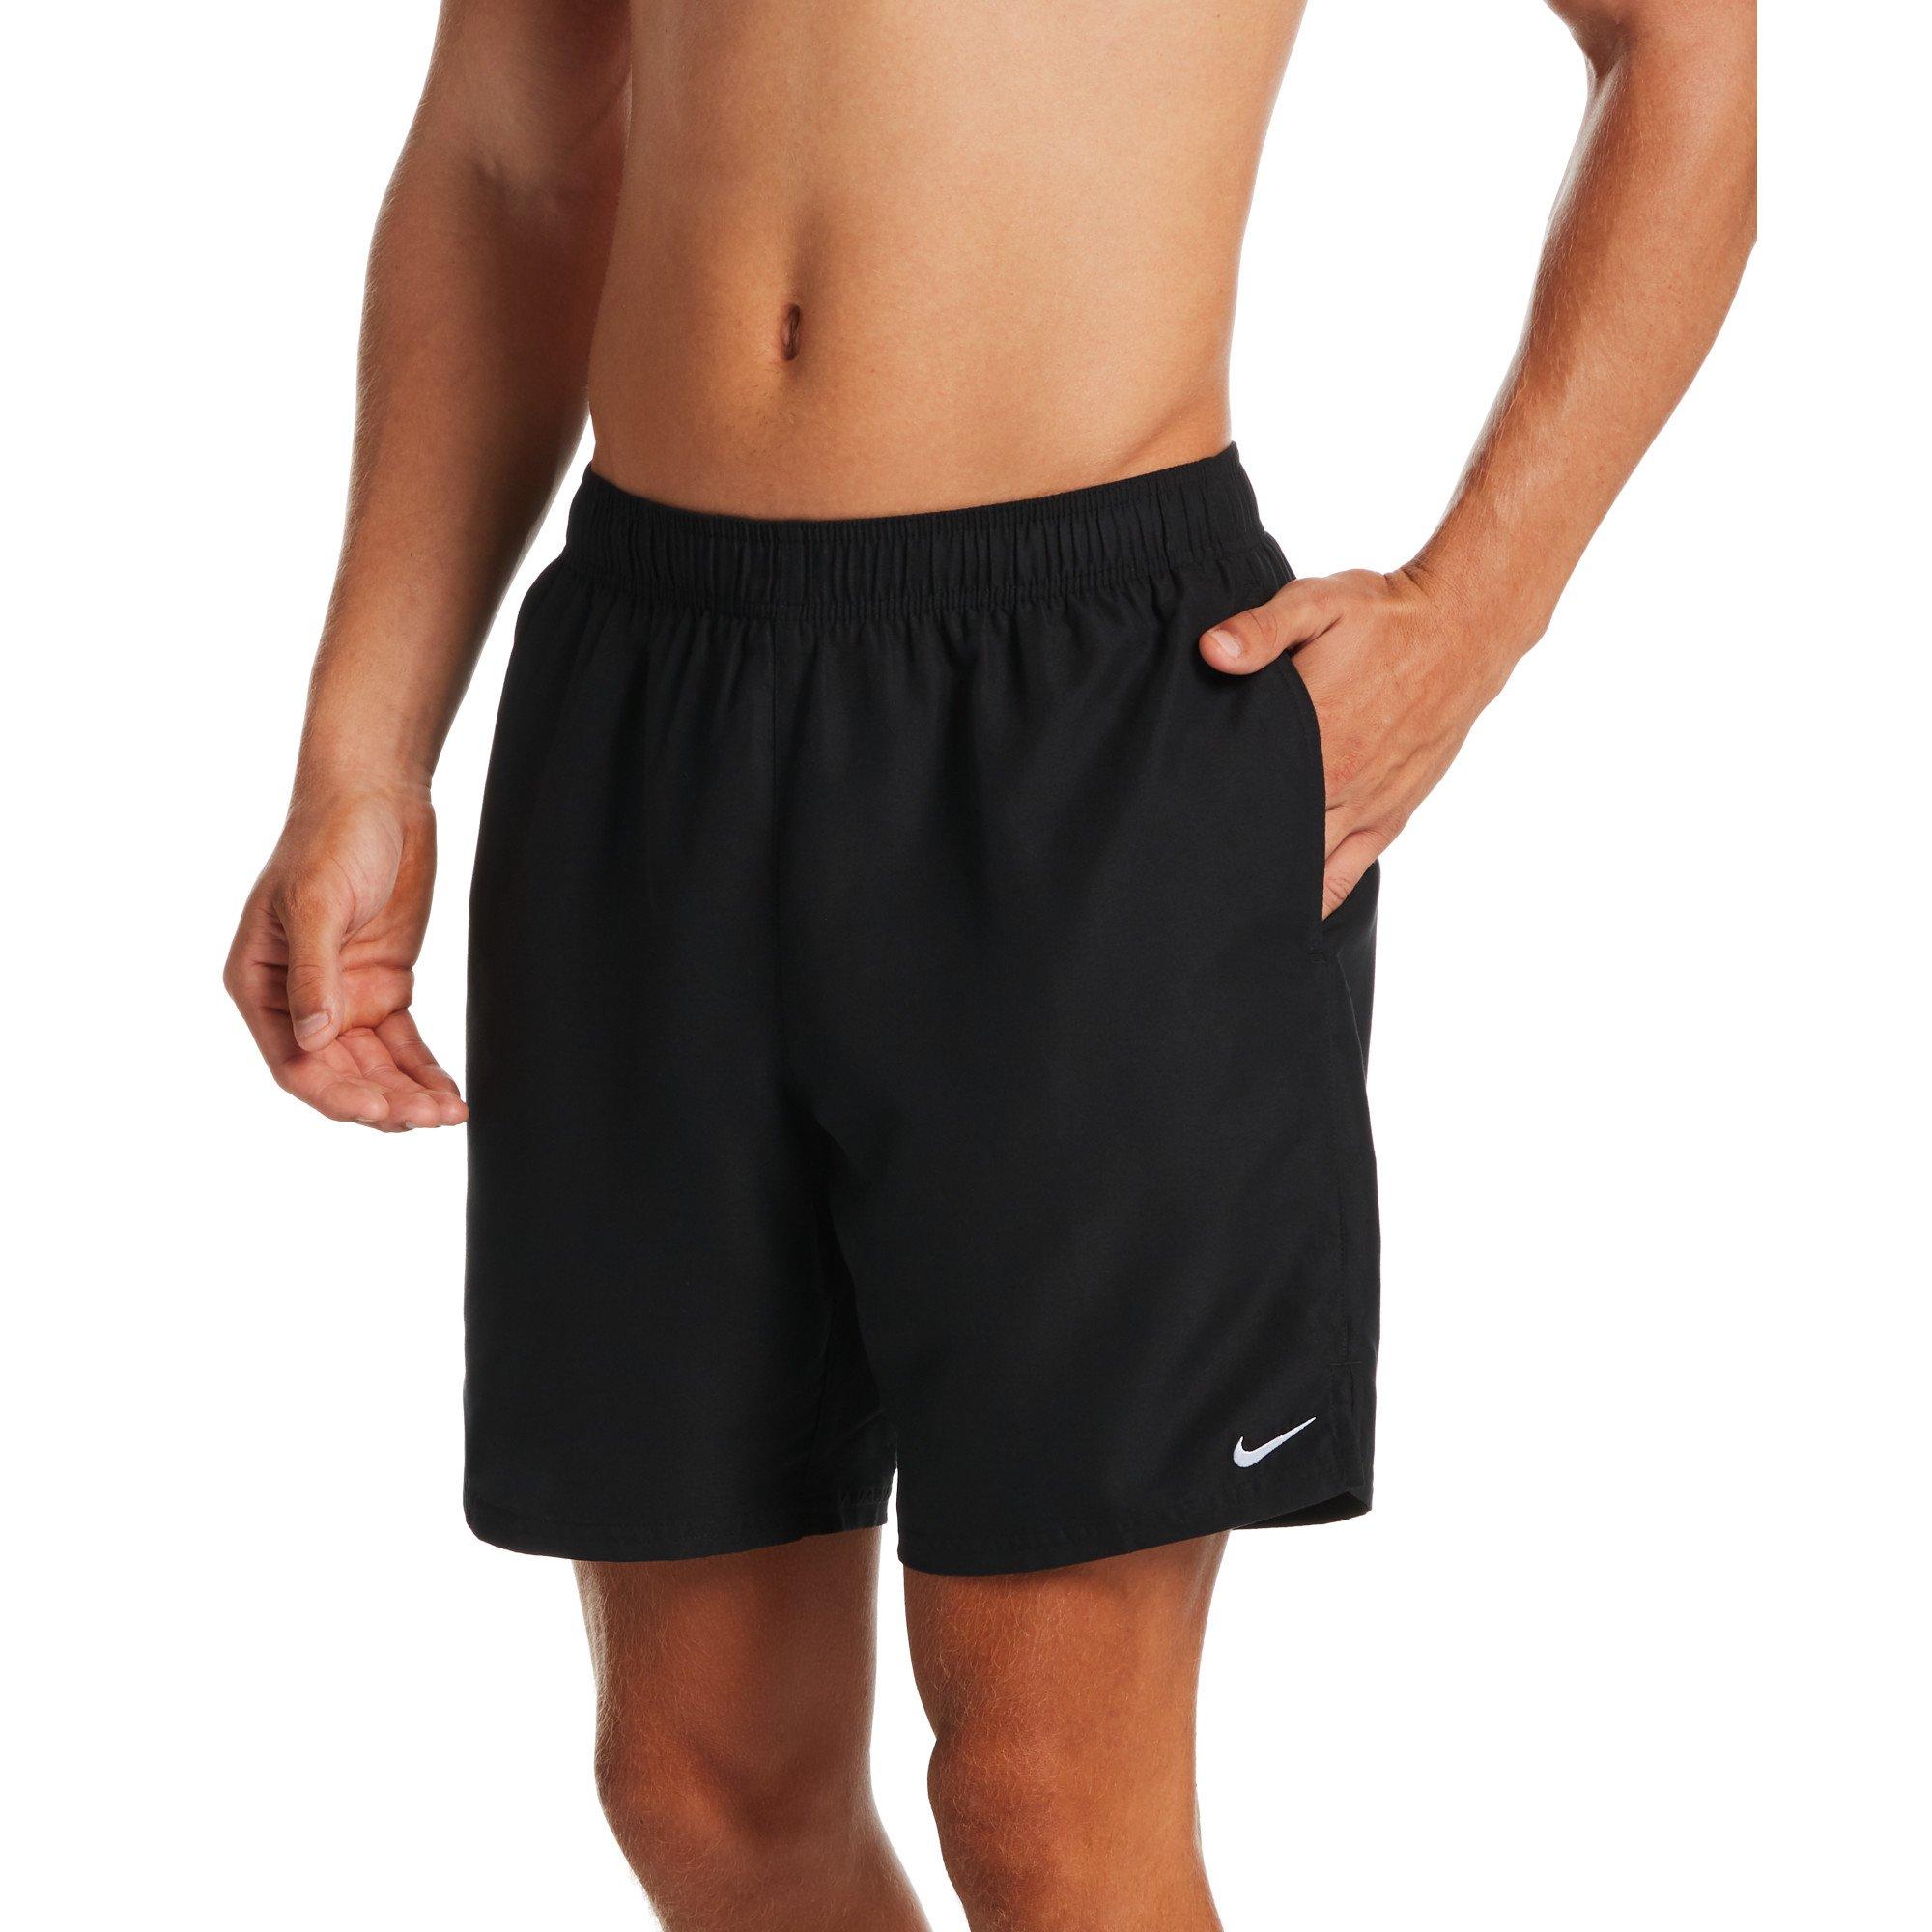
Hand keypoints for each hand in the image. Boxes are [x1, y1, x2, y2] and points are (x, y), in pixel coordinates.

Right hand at [225, 782, 466, 1130]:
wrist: (378, 797)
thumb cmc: (332, 838)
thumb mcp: (316, 903)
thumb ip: (313, 974)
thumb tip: (312, 1040)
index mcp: (260, 984)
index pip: (294, 1062)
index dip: (335, 1094)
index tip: (380, 1109)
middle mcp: (297, 1001)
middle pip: (338, 1075)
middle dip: (383, 1102)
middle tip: (430, 1119)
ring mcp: (343, 997)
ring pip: (374, 1068)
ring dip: (408, 1095)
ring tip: (449, 1115)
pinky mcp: (384, 987)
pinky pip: (402, 1047)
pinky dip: (424, 1072)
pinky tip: (449, 1096)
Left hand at [1201, 567, 1518, 915]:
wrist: (1464, 630)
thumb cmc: (1386, 617)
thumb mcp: (1318, 605)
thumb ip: (1261, 629)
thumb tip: (1212, 650)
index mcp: (1314, 734)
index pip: (1243, 793)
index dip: (1203, 815)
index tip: (1171, 826)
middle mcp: (1339, 781)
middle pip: (1269, 839)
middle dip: (1227, 857)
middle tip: (1184, 871)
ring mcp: (1366, 806)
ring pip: (1305, 868)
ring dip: (1267, 882)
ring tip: (1224, 898)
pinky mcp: (1390, 816)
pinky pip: (1346, 875)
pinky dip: (1314, 896)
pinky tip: (1284, 909)